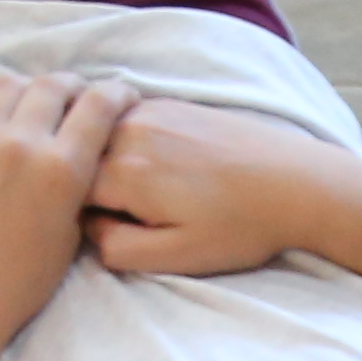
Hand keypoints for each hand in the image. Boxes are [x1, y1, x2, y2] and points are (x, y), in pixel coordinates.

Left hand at [0, 72, 134, 355]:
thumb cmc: (18, 286)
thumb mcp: (68, 239)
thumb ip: (76, 191)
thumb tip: (77, 163)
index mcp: (61, 169)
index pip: (98, 105)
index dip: (115, 92)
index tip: (120, 95)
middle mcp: (20, 143)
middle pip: (52, 85)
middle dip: (72, 86)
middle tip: (75, 97)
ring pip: (6, 86)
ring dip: (26, 91)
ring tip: (30, 106)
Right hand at [84, 96, 357, 280]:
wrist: (298, 183)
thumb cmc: (240, 227)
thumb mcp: (176, 257)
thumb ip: (117, 249)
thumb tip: (86, 229)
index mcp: (123, 173)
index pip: (64, 189)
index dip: (73, 212)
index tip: (101, 227)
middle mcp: (129, 132)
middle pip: (77, 155)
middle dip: (84, 182)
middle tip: (124, 210)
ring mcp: (150, 110)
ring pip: (99, 134)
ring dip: (104, 159)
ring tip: (146, 190)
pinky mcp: (171, 103)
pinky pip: (125, 119)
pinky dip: (126, 140)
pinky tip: (162, 166)